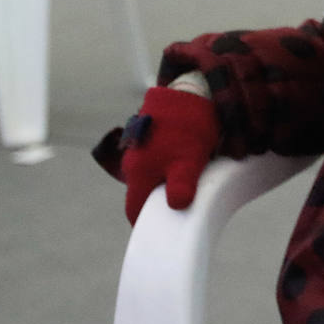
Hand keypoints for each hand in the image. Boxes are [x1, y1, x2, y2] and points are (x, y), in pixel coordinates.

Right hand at [107, 86, 219, 222]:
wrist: (190, 91)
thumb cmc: (189, 129)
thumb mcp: (189, 161)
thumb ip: (181, 187)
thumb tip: (176, 208)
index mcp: (139, 172)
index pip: (134, 209)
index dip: (144, 223)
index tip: (158, 232)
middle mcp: (134, 162)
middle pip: (142, 193)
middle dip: (156, 203)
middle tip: (177, 208)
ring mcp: (140, 148)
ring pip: (149, 175)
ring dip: (162, 182)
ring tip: (186, 183)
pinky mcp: (149, 137)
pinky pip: (154, 160)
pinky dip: (165, 166)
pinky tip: (184, 162)